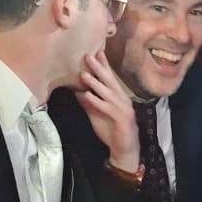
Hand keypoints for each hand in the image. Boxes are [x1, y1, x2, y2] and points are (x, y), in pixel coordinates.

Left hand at [75, 50, 137, 170]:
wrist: (124, 150)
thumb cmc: (112, 131)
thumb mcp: (97, 114)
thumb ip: (89, 103)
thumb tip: (77, 91)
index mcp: (118, 97)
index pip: (110, 78)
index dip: (104, 65)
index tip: (96, 52)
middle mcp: (122, 100)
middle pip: (110, 81)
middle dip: (100, 68)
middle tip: (89, 56)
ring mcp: (123, 109)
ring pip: (108, 93)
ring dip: (96, 83)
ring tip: (84, 74)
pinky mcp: (121, 120)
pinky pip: (107, 108)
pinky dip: (97, 101)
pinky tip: (88, 95)